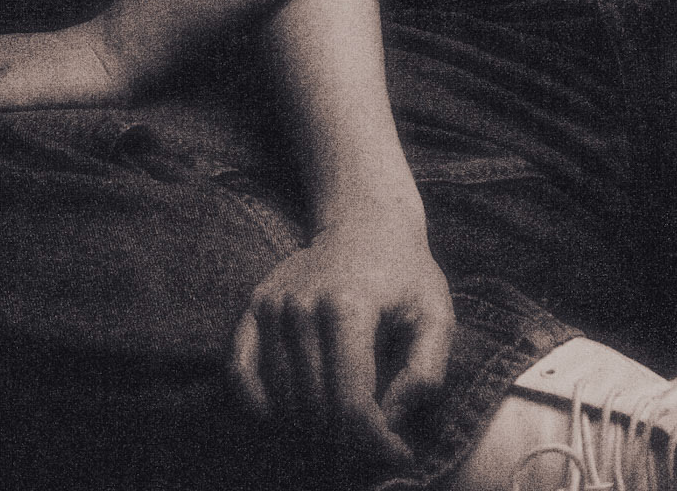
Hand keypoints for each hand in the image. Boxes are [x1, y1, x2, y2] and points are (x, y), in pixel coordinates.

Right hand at [229, 206, 453, 468]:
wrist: (366, 220)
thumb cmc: (406, 274)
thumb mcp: (436, 316)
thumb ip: (425, 373)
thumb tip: (392, 421)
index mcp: (348, 307)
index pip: (351, 404)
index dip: (376, 444)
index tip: (400, 456)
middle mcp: (302, 306)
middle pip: (316, 410)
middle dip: (350, 443)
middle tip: (376, 444)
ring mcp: (273, 305)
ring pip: (282, 401)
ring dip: (313, 430)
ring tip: (345, 429)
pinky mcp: (255, 305)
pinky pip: (240, 372)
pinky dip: (259, 406)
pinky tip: (288, 417)